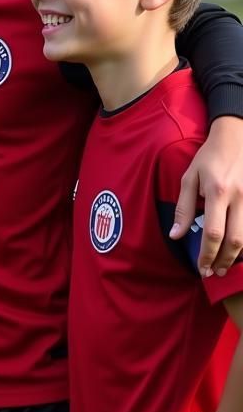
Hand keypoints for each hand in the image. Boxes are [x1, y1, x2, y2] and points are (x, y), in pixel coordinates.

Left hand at [171, 116, 242, 276]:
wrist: (235, 138)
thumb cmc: (208, 158)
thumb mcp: (188, 178)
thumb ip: (183, 208)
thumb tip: (176, 235)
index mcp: (218, 192)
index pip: (213, 233)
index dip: (207, 254)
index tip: (201, 268)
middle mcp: (239, 198)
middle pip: (235, 240)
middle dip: (223, 260)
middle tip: (213, 273)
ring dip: (236, 256)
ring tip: (224, 266)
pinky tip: (236, 250)